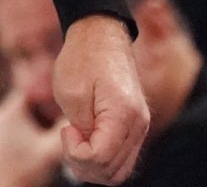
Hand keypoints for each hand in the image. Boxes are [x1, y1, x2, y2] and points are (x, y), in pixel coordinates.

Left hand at [0, 89, 66, 186]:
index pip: (30, 90)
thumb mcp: (50, 151)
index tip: (62, 102)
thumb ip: (64, 130)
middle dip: (43, 114)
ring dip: (33, 127)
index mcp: (7, 111)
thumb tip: (78, 117)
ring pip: (17, 121)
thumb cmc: (20, 175)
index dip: (48, 94)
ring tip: (46, 142)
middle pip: (24, 106)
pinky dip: (22, 138)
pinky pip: (8, 133)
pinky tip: (33, 152)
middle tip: (58, 125)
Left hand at [53, 15, 149, 183]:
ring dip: (93, 167)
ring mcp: (139, 126)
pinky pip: (122, 158)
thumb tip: (88, 154)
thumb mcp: (71, 94)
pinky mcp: (135, 126)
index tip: (67, 128)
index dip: (75, 152)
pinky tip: (86, 141)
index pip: (100, 158)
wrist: (101, 35)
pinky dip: (102, 160)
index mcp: (122, 113)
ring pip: (118, 171)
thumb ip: (82, 129)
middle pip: (111, 171)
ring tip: (76, 141)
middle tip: (69, 136)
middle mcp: (138, 124)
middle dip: (83, 164)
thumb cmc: (82, 59)